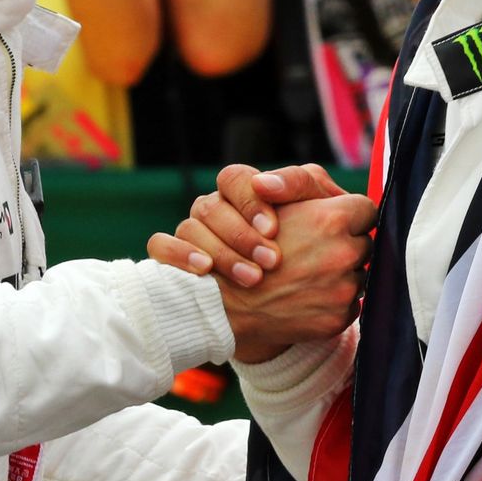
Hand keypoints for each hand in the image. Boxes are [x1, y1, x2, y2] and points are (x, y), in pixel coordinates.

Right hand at [148, 162, 347, 286]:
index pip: (235, 179)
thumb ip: (302, 186)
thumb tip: (265, 183)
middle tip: (272, 262)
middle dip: (241, 235)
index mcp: (245, 192)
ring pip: (189, 226)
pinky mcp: (173, 259)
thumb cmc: (317, 247)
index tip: (274, 230)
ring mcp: (193, 233)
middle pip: (210, 205)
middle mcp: (216, 210)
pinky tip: (204, 270)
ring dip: (221, 252)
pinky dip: (179, 255)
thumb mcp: (321, 214)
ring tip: (253, 280)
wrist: (299, 301)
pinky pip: (160, 245)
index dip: (251, 202)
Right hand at [215, 193, 375, 361]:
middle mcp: (343, 254)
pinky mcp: (338, 318)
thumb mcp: (277, 197)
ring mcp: (342, 290)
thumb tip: (350, 201)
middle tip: (314, 249)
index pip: (366, 210)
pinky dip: (334, 301)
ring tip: (307, 273)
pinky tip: (307, 295)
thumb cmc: (252, 238)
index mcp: (332, 219)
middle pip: (364, 243)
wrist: (228, 299)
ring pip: (359, 274)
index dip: (348, 214)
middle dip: (345, 244)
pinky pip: (351, 304)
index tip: (333, 221)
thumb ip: (311, 186)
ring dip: (341, 273)